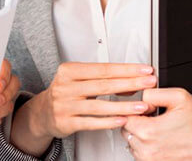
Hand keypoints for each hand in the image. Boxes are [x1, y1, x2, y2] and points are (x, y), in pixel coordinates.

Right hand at [9, 62, 155, 154]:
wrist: (43, 112)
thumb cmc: (66, 93)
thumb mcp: (80, 80)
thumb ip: (104, 79)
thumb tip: (132, 81)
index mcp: (69, 71)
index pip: (103, 69)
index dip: (126, 69)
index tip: (144, 70)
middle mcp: (65, 87)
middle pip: (103, 85)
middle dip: (130, 83)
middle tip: (148, 83)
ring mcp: (65, 105)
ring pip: (99, 106)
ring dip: (123, 106)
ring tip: (141, 106)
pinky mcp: (65, 122)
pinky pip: (90, 122)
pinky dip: (108, 122)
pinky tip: (122, 120)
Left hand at [123, 88, 191, 160]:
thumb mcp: (178, 97)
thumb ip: (153, 93)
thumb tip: (140, 97)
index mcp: (148, 131)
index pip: (124, 117)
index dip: (135, 110)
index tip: (147, 110)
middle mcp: (147, 150)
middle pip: (127, 131)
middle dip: (138, 122)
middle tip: (155, 118)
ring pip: (133, 144)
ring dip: (142, 136)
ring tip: (161, 130)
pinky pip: (143, 154)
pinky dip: (148, 147)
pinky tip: (163, 140)